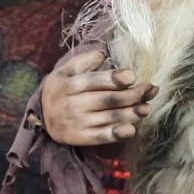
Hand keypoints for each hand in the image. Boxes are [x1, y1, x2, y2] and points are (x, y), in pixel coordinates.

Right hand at [41, 50, 157, 146]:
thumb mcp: (67, 70)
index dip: (115, 79)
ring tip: (147, 107)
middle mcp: (72, 104)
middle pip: (109, 100)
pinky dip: (119, 134)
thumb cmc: (62, 88)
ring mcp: (77, 123)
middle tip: (150, 90)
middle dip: (134, 95)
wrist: (42, 116)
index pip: (95, 81)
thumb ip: (85, 60)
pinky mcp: (80, 138)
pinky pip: (103, 137)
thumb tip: (103, 54)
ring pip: (111, 118)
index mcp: (69, 84)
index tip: (132, 76)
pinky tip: (132, 129)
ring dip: (133, 113)